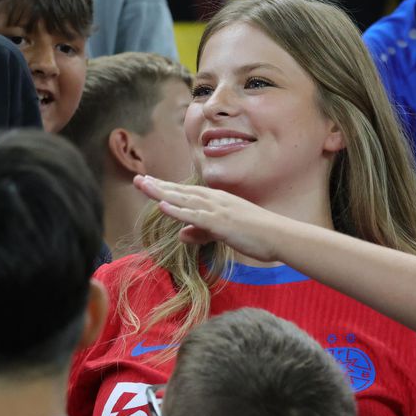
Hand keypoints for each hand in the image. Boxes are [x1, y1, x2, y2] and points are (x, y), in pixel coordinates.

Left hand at [133, 175, 285, 261]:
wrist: (278, 235)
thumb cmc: (256, 234)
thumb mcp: (224, 232)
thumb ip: (201, 232)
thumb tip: (182, 234)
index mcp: (217, 200)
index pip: (186, 193)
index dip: (166, 187)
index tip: (148, 182)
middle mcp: (215, 200)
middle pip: (181, 191)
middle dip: (158, 185)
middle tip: (137, 179)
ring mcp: (217, 210)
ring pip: (184, 199)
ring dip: (162, 192)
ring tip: (143, 185)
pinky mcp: (220, 222)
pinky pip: (194, 216)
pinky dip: (177, 210)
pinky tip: (162, 205)